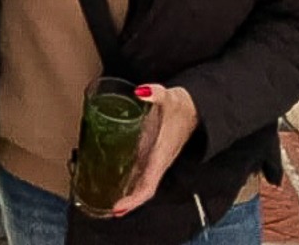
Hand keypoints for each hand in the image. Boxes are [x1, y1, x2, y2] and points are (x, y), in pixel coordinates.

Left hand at [112, 84, 198, 215]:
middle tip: (102, 206)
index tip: (117, 207)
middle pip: (141, 189)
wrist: (197, 107)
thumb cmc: (182, 105)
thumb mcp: (168, 97)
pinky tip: (112, 176)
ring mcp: (154, 158)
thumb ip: (155, 94)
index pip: (148, 186)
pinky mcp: (151, 151)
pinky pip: (138, 171)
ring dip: (124, 191)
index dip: (133, 200)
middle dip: (125, 201)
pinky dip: (126, 178)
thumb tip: (141, 92)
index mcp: (161, 155)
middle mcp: (157, 161)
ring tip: (102, 196)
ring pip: (139, 181)